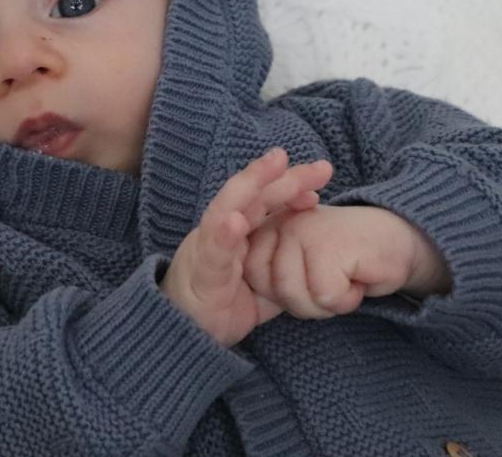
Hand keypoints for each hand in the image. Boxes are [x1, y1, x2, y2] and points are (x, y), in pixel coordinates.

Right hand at [159, 148, 332, 345]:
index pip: (265, 203)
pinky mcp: (200, 271)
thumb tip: (316, 265)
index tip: (319, 184)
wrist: (179, 336)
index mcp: (237, 234)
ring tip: (276, 164)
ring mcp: (208, 246)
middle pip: (253, 196)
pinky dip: (223, 233)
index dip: (290, 189)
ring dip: (252, 183)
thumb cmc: (217, 309)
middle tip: (322, 167)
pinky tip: (236, 220)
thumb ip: (282, 272)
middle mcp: (221, 231)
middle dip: (286, 178)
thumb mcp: (261, 289)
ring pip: (228, 207)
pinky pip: (211, 250)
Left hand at [243, 204, 451, 319]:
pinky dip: (347, 299)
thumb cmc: (348, 261)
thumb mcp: (302, 269)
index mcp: (268, 225)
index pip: (252, 276)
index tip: (314, 275)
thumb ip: (273, 277)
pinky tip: (359, 275)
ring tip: (345, 275)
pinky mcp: (327, 244)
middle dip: (308, 301)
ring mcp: (302, 230)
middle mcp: (280, 222)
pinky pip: (325, 297)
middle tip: (333, 278)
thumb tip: (254, 302)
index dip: (285, 292)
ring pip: (296, 296)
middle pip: (273, 290)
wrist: (398, 240)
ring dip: (328, 301)